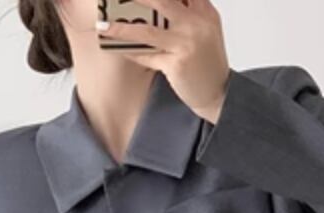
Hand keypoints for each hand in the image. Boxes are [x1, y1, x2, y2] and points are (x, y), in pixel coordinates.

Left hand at [96, 0, 230, 122]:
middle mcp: (197, 24)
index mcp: (204, 11)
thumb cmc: (208, 63)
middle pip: (161, 1)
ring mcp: (187, 44)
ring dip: (122, 28)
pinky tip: (117, 48)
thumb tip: (155, 3)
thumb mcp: (205, 30)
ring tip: (104, 25)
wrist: (219, 93)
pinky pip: (147, 56)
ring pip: (148, 31)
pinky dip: (131, 52)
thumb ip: (188, 12)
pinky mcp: (177, 64)